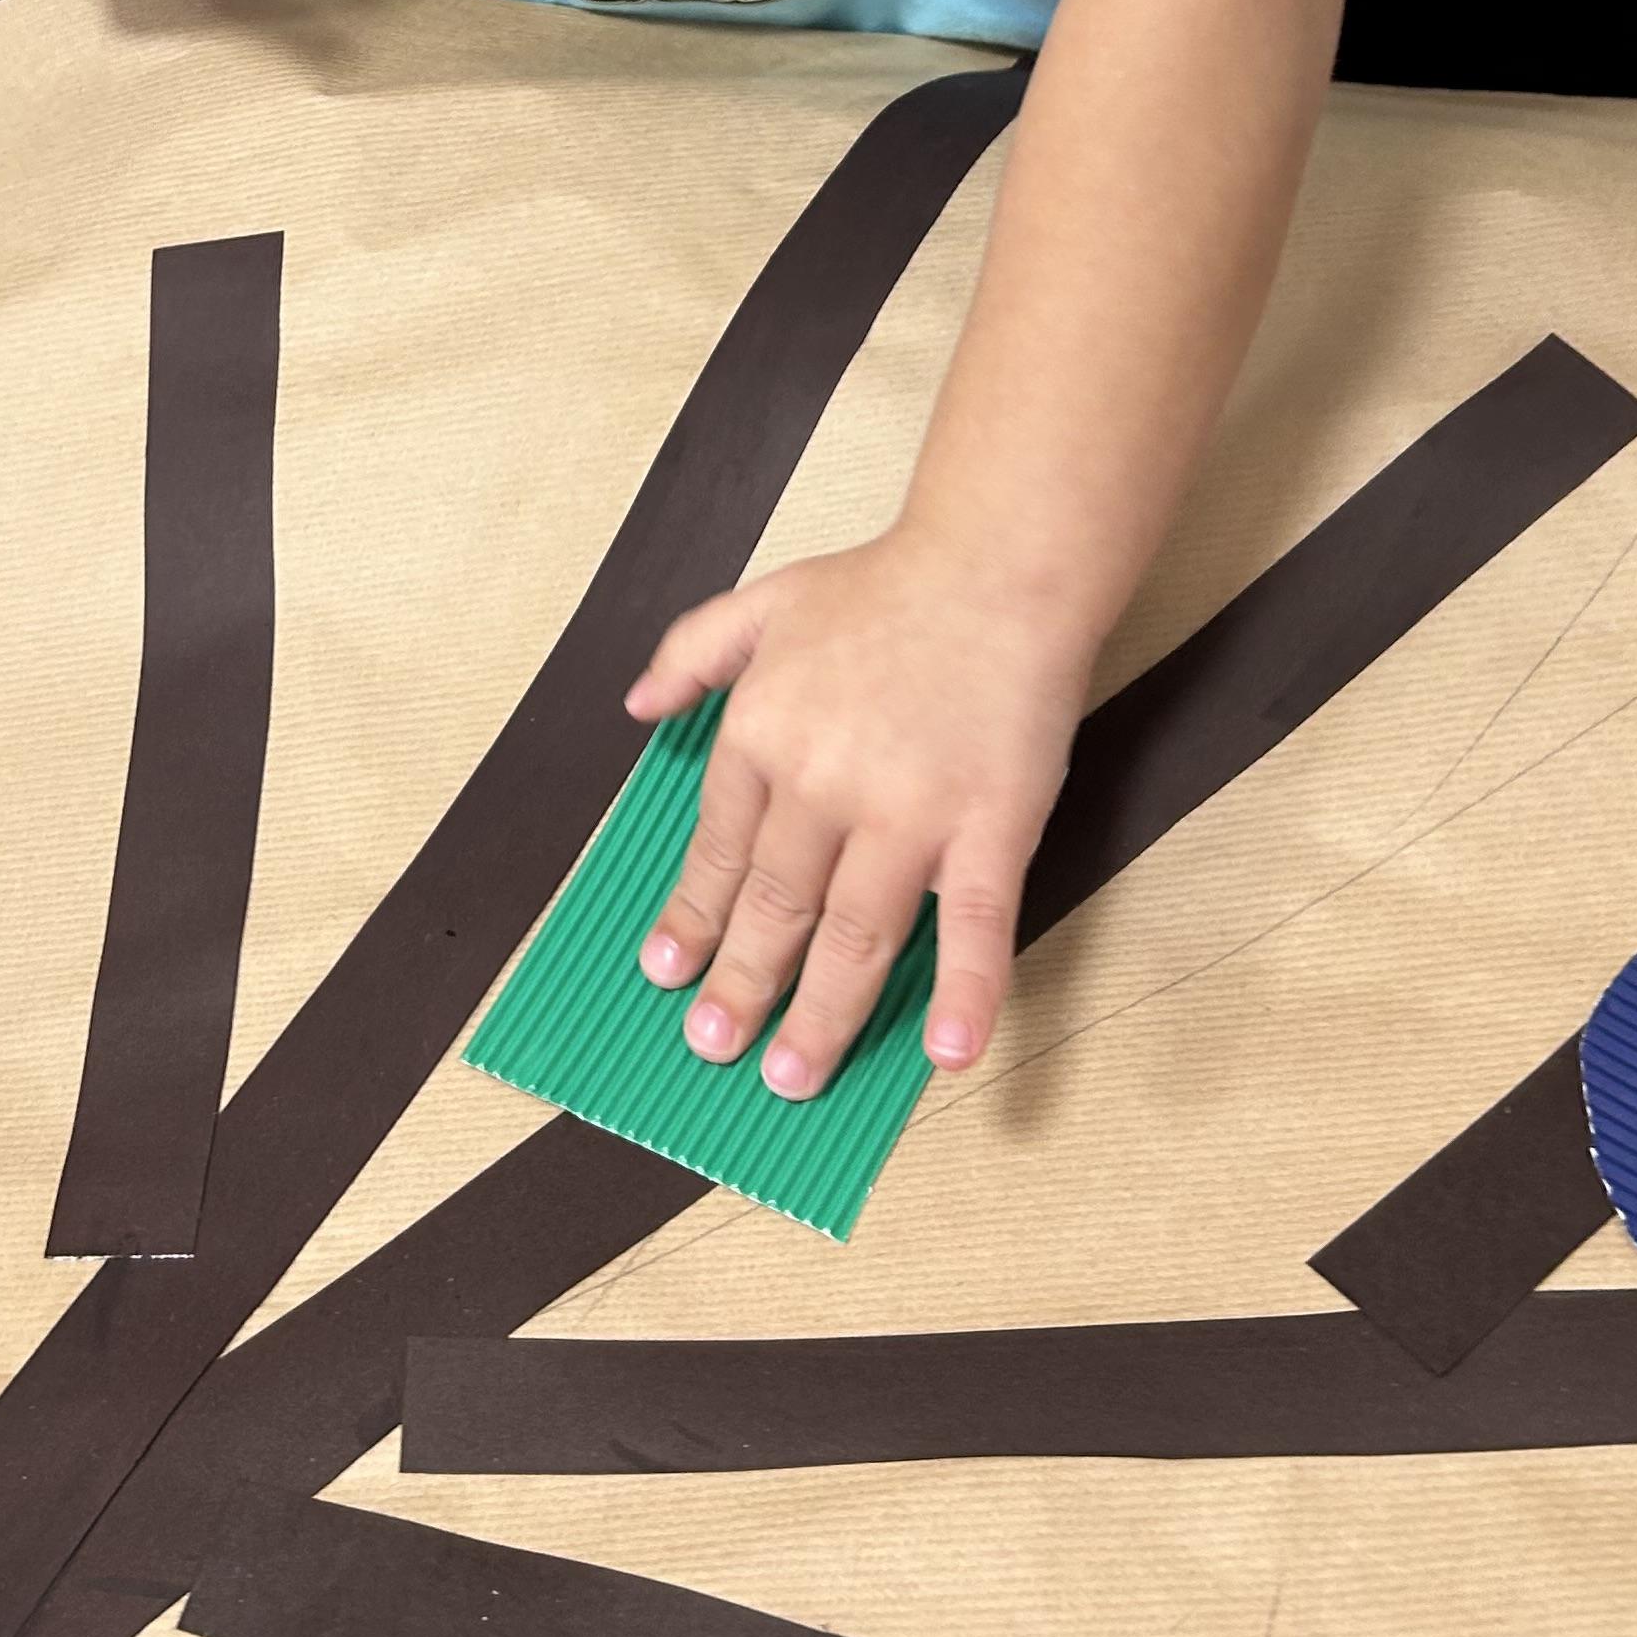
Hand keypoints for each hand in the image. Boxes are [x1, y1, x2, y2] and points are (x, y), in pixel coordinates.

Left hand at [627, 528, 1089, 1099]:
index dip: (692, 918)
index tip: (667, 971)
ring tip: (792, 1075)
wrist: (999, 562)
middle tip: (714, 1046)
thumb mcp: (764, 599)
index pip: (717, 850)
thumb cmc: (887, 584)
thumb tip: (637, 707)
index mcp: (764, 734)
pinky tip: (947, 1052)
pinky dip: (963, 994)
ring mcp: (909, 813)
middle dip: (739, 986)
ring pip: (854, 937)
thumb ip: (692, 652)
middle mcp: (824, 784)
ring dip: (821, 1015)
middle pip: (774, 908)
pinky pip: (973, 926)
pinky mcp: (990, 828)